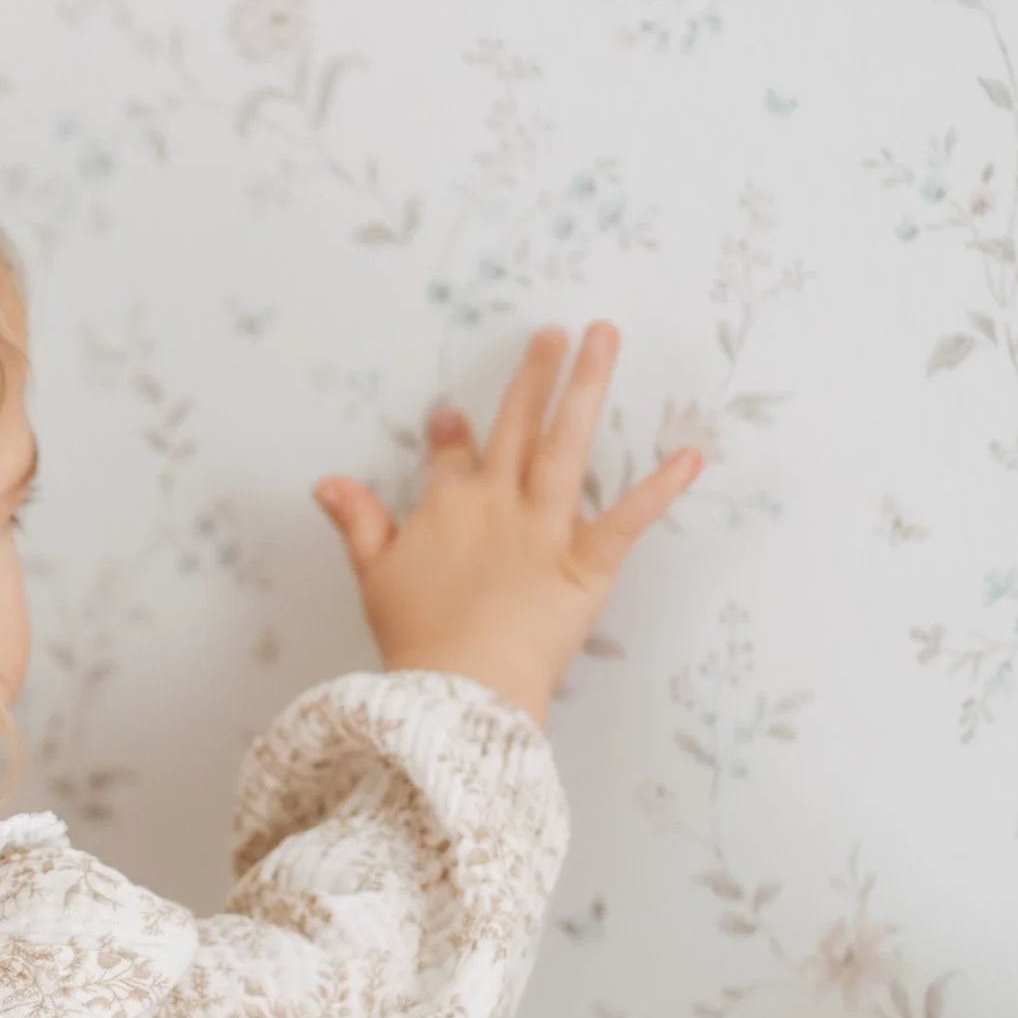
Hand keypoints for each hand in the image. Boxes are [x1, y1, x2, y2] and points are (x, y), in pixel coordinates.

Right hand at [313, 324, 700, 726]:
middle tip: (552, 333)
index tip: (454, 413)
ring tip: (603, 338)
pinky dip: (660, 487)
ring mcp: (545, 526)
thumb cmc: (417, 639)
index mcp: (447, 507)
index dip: (452, 434)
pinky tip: (690, 455)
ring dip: (586, 387)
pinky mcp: (588, 560)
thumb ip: (356, 522)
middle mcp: (498, 502)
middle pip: (515, 427)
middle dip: (533, 376)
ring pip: (567, 444)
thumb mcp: (374, 576)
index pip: (451, 457)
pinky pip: (629, 518)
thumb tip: (326, 483)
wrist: (461, 684)